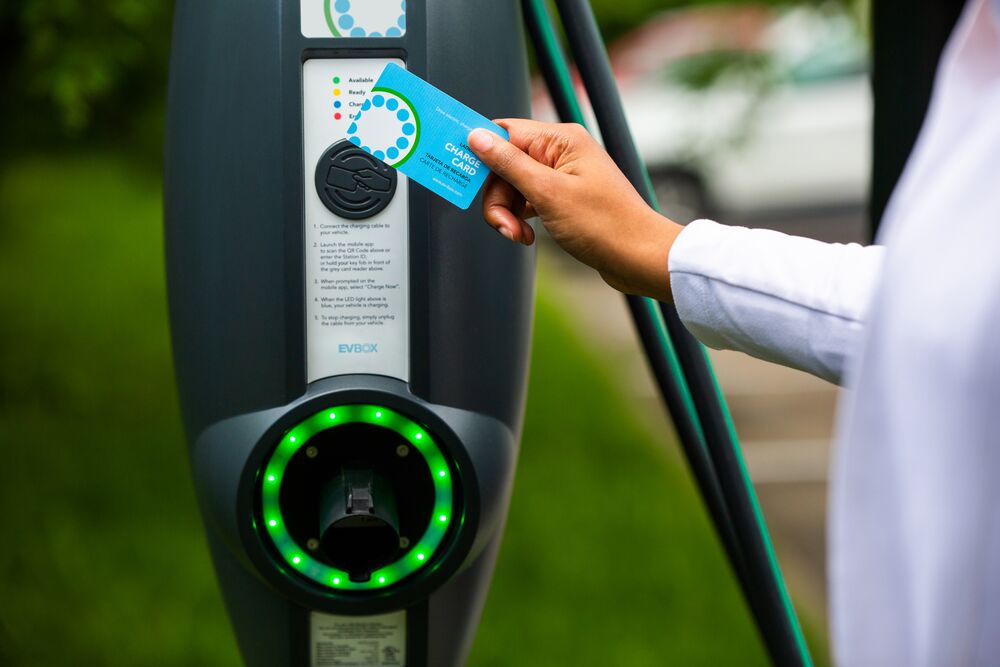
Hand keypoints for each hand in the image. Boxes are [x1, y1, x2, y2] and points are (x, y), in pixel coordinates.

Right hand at [468, 119, 682, 301]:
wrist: (638, 257)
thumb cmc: (605, 224)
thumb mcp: (547, 193)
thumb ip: (509, 163)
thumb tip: (477, 136)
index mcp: (560, 140)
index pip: (503, 133)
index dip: (480, 153)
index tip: (459, 171)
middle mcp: (561, 152)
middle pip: (504, 164)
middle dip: (497, 197)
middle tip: (504, 225)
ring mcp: (562, 175)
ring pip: (513, 186)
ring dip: (508, 213)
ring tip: (519, 236)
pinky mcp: (563, 197)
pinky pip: (528, 200)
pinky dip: (521, 218)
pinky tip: (527, 236)